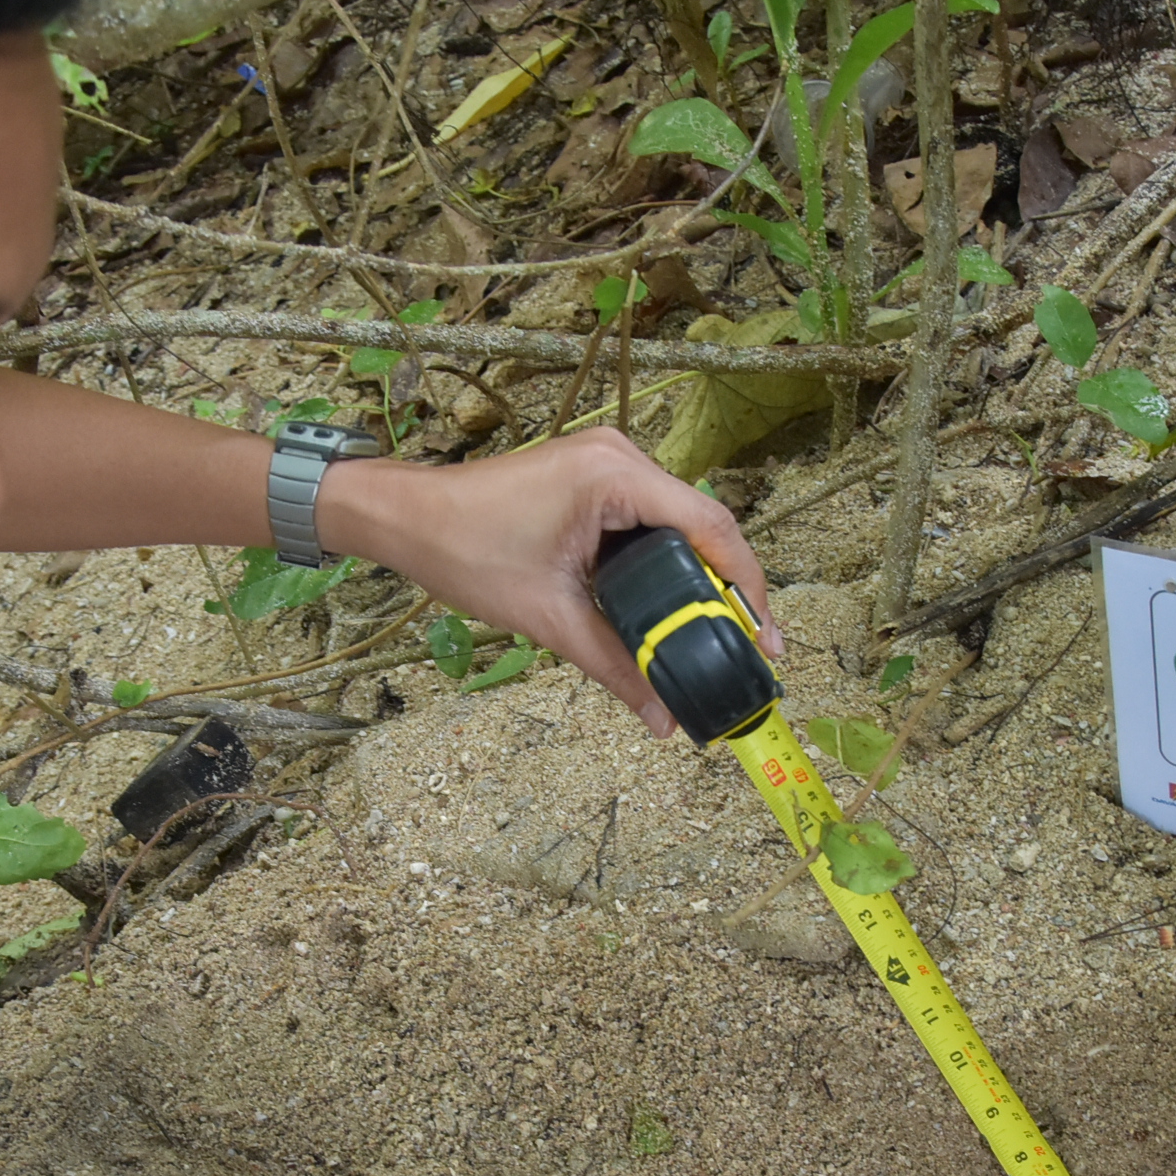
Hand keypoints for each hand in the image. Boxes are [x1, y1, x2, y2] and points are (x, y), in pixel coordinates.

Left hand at [314, 428, 777, 739]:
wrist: (408, 517)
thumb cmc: (465, 552)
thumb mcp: (548, 617)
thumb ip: (614, 666)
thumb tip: (663, 718)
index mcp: (614, 476)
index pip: (712, 527)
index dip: (748, 587)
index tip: (767, 639)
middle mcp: (621, 457)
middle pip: (706, 524)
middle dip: (731, 588)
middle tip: (750, 648)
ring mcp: (610, 463)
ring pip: (682, 523)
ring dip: (702, 576)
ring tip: (722, 634)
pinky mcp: (597, 478)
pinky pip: (653, 520)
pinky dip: (670, 562)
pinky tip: (679, 605)